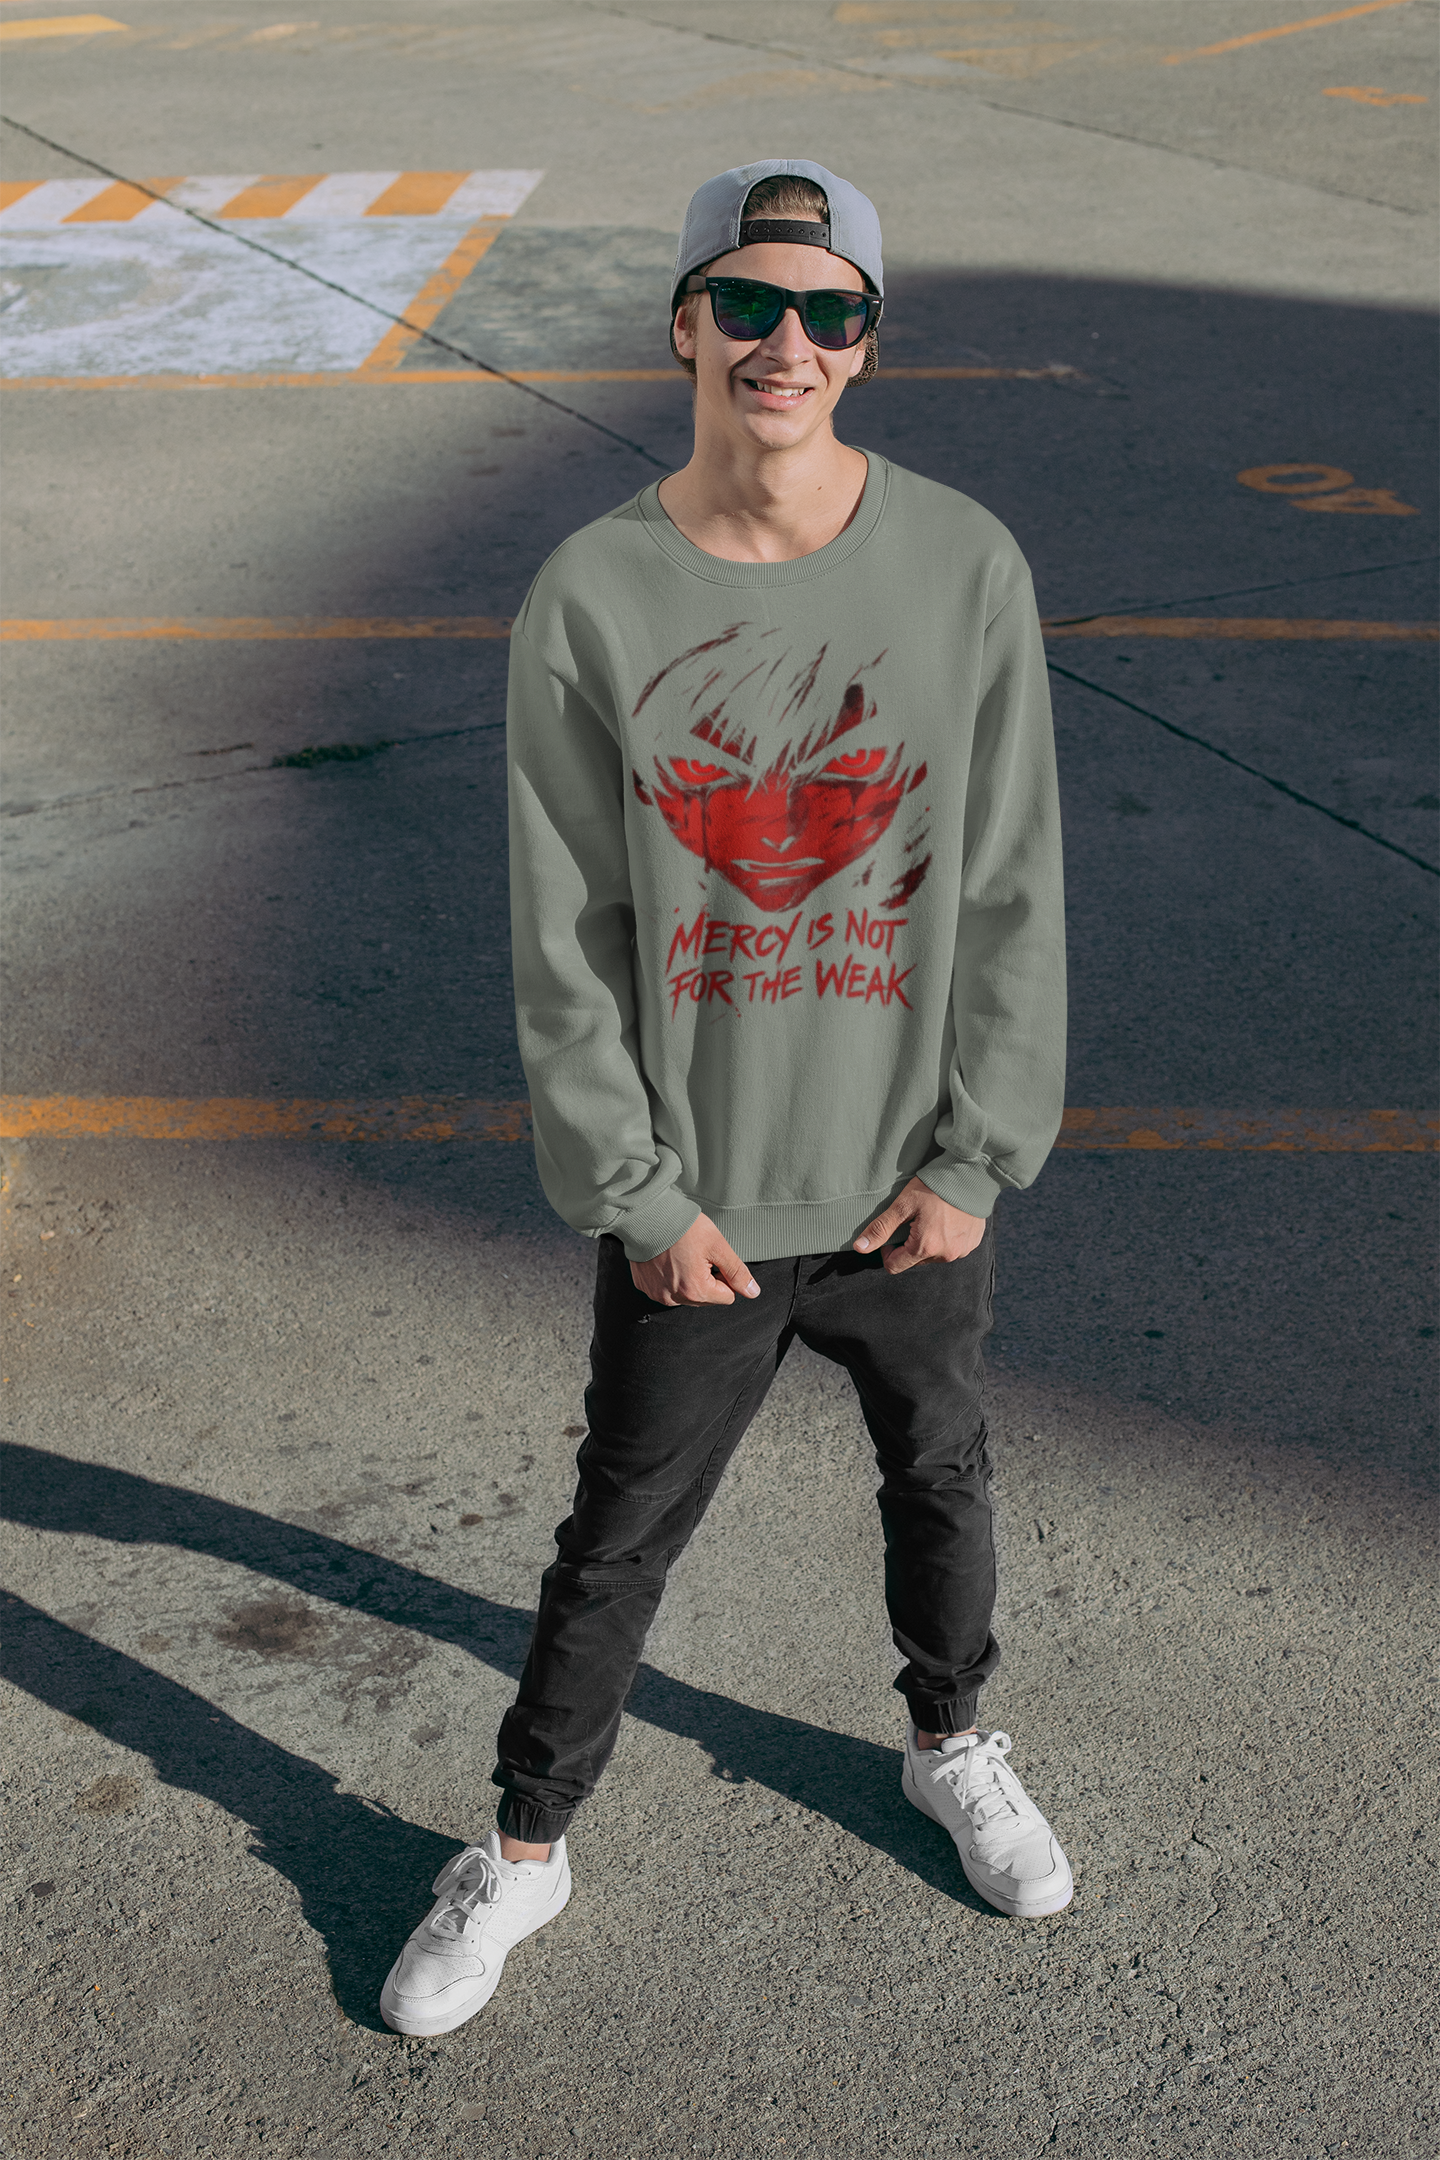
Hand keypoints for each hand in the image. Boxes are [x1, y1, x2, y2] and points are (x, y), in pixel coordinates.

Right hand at [630, 1213, 760, 1307]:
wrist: (647, 1215)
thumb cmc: (683, 1227)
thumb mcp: (718, 1246)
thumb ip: (737, 1272)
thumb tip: (753, 1292)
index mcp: (695, 1290)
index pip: (727, 1296)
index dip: (725, 1276)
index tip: (713, 1258)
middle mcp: (674, 1298)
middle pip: (706, 1298)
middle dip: (706, 1279)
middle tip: (697, 1255)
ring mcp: (657, 1294)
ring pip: (686, 1295)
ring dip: (688, 1279)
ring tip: (681, 1255)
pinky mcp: (645, 1286)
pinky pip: (666, 1289)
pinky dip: (670, 1277)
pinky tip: (667, 1259)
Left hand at [853, 1177, 986, 1274]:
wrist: (971, 1174)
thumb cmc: (935, 1186)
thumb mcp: (903, 1204)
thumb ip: (881, 1228)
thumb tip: (859, 1248)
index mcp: (925, 1247)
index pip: (894, 1267)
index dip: (888, 1251)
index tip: (893, 1233)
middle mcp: (945, 1255)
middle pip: (914, 1261)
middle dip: (909, 1245)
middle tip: (914, 1220)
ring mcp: (961, 1251)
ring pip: (933, 1256)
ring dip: (928, 1243)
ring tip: (932, 1218)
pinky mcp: (972, 1244)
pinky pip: (952, 1249)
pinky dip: (946, 1238)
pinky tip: (947, 1220)